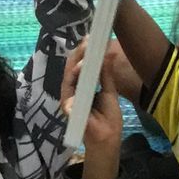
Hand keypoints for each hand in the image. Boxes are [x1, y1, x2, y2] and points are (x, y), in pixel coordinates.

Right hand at [61, 38, 124, 178]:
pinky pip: (69, 89)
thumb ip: (106, 75)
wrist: (108, 139)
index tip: (90, 39)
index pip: (80, 66)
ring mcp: (69, 99)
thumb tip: (108, 54)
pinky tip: (81, 67)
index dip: (84, 53)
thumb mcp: (110, 92)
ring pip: (68, 76)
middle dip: (78, 53)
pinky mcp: (68, 106)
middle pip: (71, 68)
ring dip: (76, 62)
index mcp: (82, 87)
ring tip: (85, 49)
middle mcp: (73, 91)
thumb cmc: (108, 119)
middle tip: (87, 40)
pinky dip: (74, 77)